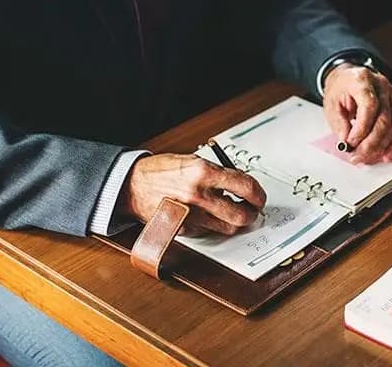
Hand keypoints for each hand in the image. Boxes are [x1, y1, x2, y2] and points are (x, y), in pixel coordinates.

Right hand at [117, 154, 266, 234]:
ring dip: (234, 222)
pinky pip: (209, 232)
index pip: (246, 187)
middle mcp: (198, 195)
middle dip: (251, 213)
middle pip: (241, 215)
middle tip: (252, 209)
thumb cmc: (161, 171)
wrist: (132, 185)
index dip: (258, 194)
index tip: (259, 196)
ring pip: (227, 228)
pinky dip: (213, 225)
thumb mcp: (193, 161)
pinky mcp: (183, 229)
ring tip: (231, 212)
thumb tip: (242, 184)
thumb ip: (218, 173)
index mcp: (203, 172)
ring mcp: (190, 215)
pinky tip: (208, 215)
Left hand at [323, 63, 391, 164]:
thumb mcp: (331, 105)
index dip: (362, 129)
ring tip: (369, 157)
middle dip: (372, 143)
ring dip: (383, 146)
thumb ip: (340, 125)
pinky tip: (387, 154)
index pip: (369, 106)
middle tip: (359, 156)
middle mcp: (381, 84)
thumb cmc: (340, 89)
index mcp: (362, 80)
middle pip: (385, 119)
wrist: (347, 79)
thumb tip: (349, 144)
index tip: (351, 143)